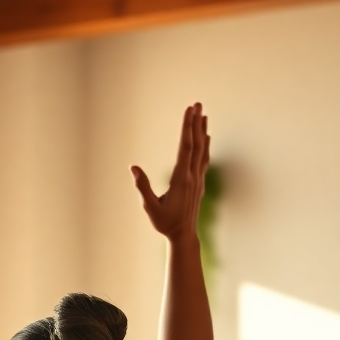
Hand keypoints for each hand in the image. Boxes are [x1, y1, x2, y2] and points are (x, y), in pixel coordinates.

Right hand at [131, 103, 208, 242]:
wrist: (183, 236)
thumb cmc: (165, 223)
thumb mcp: (150, 207)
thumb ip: (143, 187)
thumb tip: (133, 167)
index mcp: (181, 179)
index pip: (185, 147)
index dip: (187, 127)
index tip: (189, 110)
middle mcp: (192, 176)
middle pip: (196, 144)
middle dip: (196, 123)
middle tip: (198, 103)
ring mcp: (198, 180)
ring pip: (202, 150)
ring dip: (202, 131)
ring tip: (203, 115)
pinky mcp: (199, 184)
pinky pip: (204, 159)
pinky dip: (205, 146)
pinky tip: (206, 137)